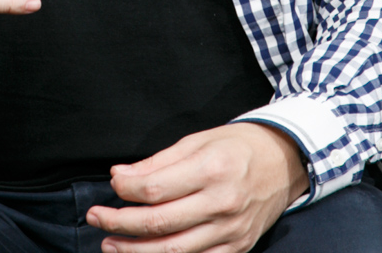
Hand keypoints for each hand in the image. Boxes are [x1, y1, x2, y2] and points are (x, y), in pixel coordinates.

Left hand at [86, 123, 307, 252]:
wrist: (284, 162)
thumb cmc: (237, 146)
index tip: (111, 184)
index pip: (155, 189)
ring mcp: (231, 231)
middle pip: (159, 223)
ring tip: (110, 245)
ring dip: (136, 251)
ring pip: (175, 251)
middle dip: (121, 223)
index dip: (125, 190)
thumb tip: (121, 177)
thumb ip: (158, 162)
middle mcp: (222, 203)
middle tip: (96, 219)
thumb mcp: (198, 140)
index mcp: (211, 169)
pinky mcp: (238, 248)